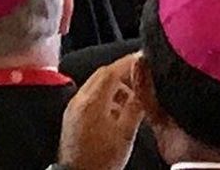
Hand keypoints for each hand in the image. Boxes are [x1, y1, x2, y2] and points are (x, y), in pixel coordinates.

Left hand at [57, 54, 142, 169]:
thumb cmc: (102, 161)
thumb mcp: (125, 133)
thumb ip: (136, 105)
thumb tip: (146, 85)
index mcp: (92, 102)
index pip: (111, 71)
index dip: (129, 63)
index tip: (145, 59)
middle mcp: (79, 100)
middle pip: (102, 75)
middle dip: (123, 72)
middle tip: (142, 76)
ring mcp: (74, 108)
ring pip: (97, 84)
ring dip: (116, 84)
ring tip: (134, 95)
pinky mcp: (73, 116)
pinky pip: (91, 96)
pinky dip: (106, 95)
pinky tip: (119, 107)